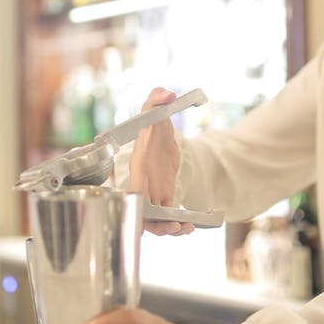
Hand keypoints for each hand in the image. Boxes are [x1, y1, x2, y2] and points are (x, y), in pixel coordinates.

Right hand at [131, 88, 193, 235]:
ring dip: (167, 229)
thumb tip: (166, 93)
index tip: (150, 210)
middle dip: (155, 224)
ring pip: (153, 220)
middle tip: (174, 226)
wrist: (162, 135)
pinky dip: (176, 225)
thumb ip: (156, 98)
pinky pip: (166, 217)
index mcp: (138, 164)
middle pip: (141, 211)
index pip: (134, 185)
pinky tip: (189, 227)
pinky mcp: (163, 197)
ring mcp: (151, 192)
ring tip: (185, 230)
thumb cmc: (154, 124)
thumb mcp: (156, 110)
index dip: (139, 201)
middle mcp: (141, 182)